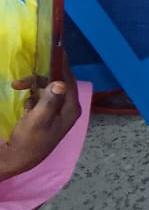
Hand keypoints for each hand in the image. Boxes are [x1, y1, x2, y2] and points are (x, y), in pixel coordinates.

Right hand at [1, 63, 79, 180]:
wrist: (19, 158)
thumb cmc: (30, 140)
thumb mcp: (39, 118)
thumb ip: (50, 100)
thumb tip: (60, 83)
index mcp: (71, 108)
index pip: (69, 81)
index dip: (62, 65)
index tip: (56, 50)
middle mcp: (67, 108)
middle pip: (57, 84)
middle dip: (39, 79)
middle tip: (20, 81)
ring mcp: (57, 112)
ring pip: (46, 90)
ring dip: (32, 87)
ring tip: (16, 87)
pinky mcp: (46, 115)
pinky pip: (40, 98)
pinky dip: (31, 98)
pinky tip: (24, 106)